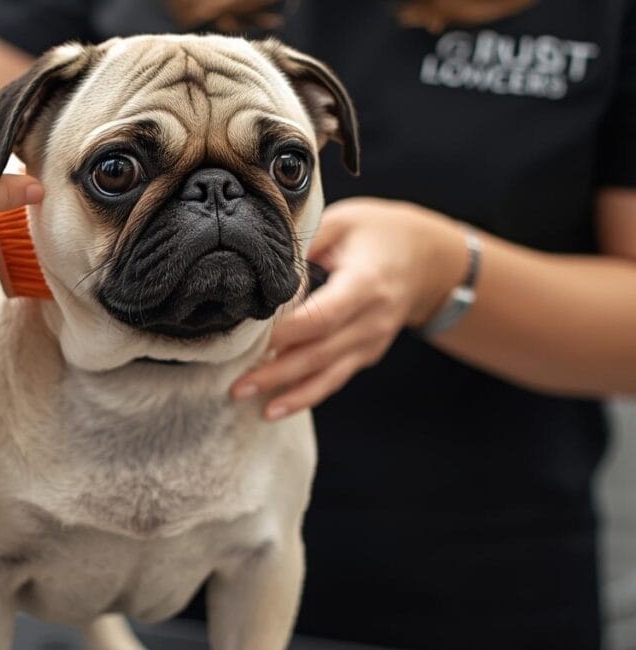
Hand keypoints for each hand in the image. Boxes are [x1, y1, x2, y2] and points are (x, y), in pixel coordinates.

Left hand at [231, 198, 467, 419]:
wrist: (429, 259)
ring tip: (258, 408)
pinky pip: (335, 378)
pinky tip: (278, 407)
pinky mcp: (366, 353)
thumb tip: (267, 267)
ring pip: (329, 375)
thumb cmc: (379, 234)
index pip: (324, 316)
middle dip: (278, 373)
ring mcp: (372, 341)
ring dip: (292, 395)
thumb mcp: (344, 221)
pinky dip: (307, 394)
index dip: (289, 331)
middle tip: (240, 387)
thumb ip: (306, 241)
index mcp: (366, 283)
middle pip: (320, 353)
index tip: (255, 340)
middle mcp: (372, 319)